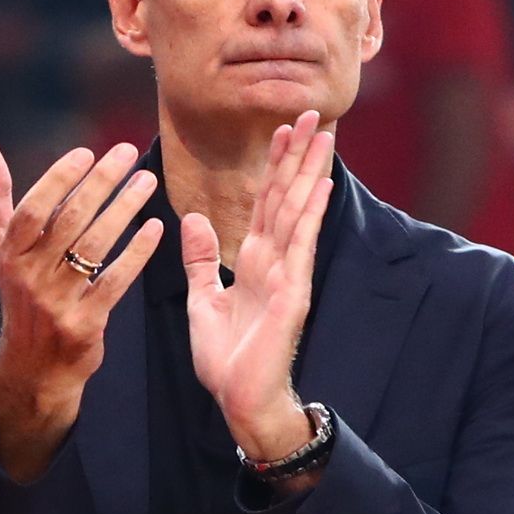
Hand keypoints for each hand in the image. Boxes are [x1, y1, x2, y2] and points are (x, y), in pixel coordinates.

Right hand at [0, 141, 162, 481]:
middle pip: (70, 221)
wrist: (33, 367)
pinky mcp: (85, 324)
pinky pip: (116, 280)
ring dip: (125, 209)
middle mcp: (29, 277)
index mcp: (8, 255)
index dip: (59, 179)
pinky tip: (155, 228)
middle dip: (102, 183)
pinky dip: (137, 253)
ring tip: (148, 182)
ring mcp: (57, 302)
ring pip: (96, 246)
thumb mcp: (1, 251)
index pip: (34, 209)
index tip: (87, 153)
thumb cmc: (21, 295)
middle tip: (128, 153)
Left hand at [183, 112, 334, 461]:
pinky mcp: (292, 294)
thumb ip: (201, 260)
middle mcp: (275, 262)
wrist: (240, 400)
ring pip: (297, 212)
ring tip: (319, 134)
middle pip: (286, 197)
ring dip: (308, 172)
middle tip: (308, 113)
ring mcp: (287, 275)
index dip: (273, 166)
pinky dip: (309, 216)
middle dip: (296, 156)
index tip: (280, 129)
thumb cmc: (227, 360)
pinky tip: (319, 187)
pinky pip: (299, 247)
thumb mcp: (202, 300)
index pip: (266, 202)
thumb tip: (194, 219)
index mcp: (254, 262)